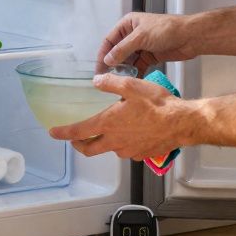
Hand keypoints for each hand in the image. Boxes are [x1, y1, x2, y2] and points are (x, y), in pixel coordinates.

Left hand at [48, 74, 195, 159]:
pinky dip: (124, 143)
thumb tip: (96, 81)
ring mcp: (128, 151)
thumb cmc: (158, 105)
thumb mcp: (132, 86)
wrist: (182, 123)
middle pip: (89, 149)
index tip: (53, 132)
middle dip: (79, 145)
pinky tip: (132, 133)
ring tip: (111, 129)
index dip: (63, 133)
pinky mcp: (141, 155)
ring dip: (105, 142)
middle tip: (75, 139)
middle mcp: (115, 141)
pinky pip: (127, 151)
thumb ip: (110, 83)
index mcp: (108, 124)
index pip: (78, 132)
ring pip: (109, 149)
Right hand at [96, 12, 197, 73]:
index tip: (99, 70)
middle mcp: (132, 34)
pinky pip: (138, 67)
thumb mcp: (140, 37)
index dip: (103, 55)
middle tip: (107, 79)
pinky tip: (131, 82)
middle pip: (117, 51)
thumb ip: (122, 49)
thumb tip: (107, 60)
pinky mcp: (150, 56)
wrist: (190, 37)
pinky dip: (135, 74)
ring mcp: (142, 46)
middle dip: (112, 65)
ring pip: (127, 61)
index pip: (109, 40)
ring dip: (124, 71)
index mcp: (128, 24)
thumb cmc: (166, 30)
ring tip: (118, 82)